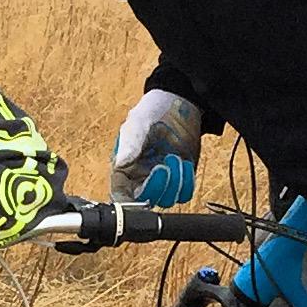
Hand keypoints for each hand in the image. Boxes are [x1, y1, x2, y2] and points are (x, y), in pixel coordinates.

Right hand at [109, 88, 200, 204]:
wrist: (179, 103)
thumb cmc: (152, 110)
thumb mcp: (138, 123)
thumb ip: (130, 143)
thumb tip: (121, 163)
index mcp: (124, 168)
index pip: (120, 195)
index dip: (126, 203)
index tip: (139, 193)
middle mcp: (140, 178)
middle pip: (145, 201)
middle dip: (157, 187)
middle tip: (164, 166)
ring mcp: (161, 181)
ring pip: (166, 200)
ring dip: (174, 183)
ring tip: (176, 158)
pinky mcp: (180, 180)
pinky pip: (184, 194)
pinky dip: (186, 183)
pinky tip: (184, 163)